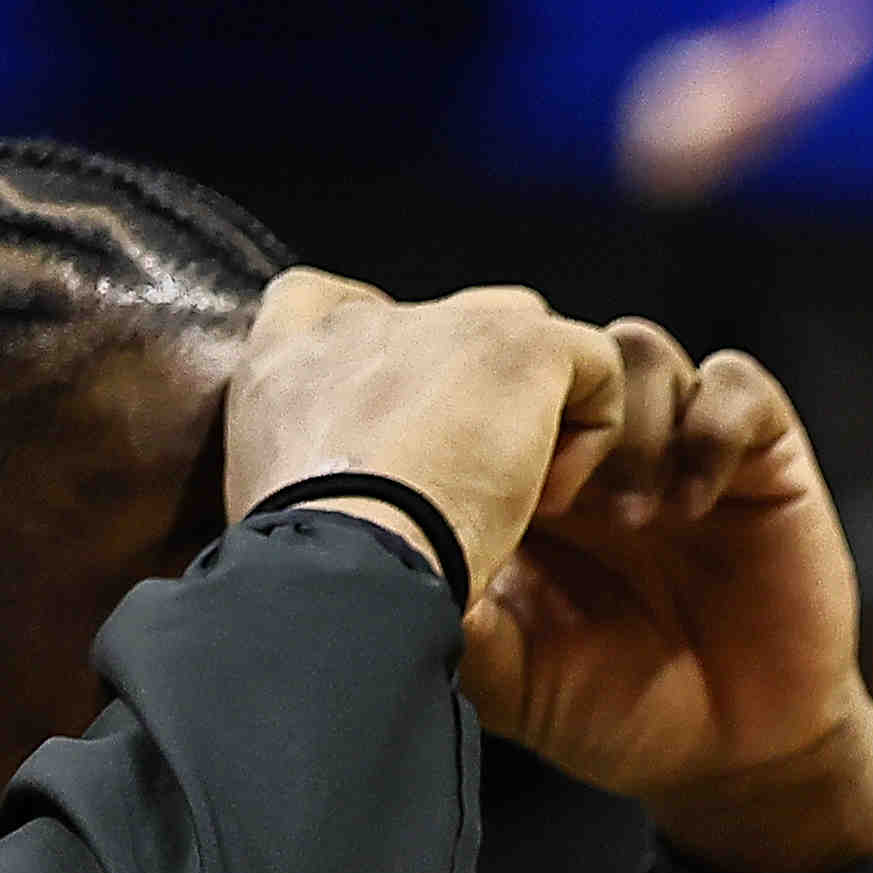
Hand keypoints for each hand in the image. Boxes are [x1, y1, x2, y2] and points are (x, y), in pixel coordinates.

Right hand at [222, 271, 623, 600]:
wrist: (342, 563)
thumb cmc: (311, 570)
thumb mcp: (281, 514)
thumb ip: (319, 472)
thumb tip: (363, 503)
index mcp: (287, 360)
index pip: (319, 303)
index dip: (382, 360)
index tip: (404, 433)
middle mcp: (356, 324)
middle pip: (443, 326)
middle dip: (473, 397)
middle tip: (466, 488)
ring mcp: (438, 323)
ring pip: (522, 333)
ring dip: (532, 410)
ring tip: (511, 496)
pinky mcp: (514, 345)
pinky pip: (591, 364)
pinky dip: (591, 437)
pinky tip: (543, 503)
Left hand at [458, 325, 872, 872]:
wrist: (728, 758)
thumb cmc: (610, 713)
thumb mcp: (502, 676)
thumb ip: (448, 614)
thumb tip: (379, 558)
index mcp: (517, 484)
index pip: (479, 386)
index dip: (469, 399)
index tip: (474, 475)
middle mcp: (594, 451)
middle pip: (552, 346)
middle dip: (543, 402)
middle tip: (546, 499)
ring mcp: (675, 447)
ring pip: (635, 351)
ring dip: (627, 426)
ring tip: (627, 520)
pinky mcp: (762, 460)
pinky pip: (735, 386)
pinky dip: (710, 431)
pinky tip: (689, 508)